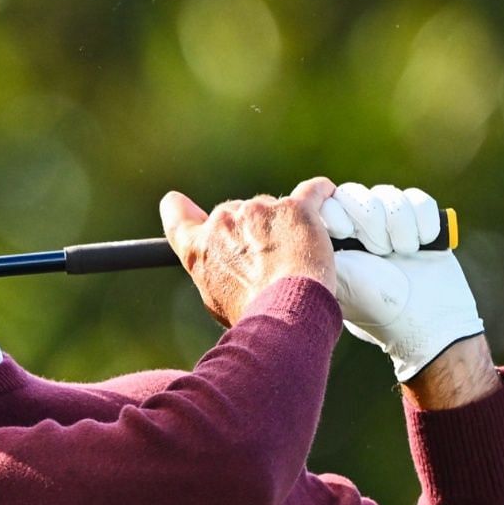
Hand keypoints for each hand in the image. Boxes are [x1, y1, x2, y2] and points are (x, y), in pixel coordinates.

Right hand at [160, 177, 336, 327]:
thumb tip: (224, 265)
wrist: (284, 314)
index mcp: (198, 248)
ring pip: (272, 206)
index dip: (179, 209)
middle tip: (269, 257)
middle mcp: (223, 223)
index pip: (177, 216)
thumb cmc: (251, 314)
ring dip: (283, 222)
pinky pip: (312, 190)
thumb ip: (213, 270)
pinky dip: (320, 193)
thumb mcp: (215, 298)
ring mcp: (258, 210)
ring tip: (299, 252)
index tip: (180, 203)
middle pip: (236, 212)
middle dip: (251, 228)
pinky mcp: (295, 208)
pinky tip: (326, 196)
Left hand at [322, 182, 485, 382]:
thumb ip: (315, 246)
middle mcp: (359, 230)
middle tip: (378, 250)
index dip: (337, 210)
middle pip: (356, 194)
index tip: (344, 233)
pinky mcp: (421, 224)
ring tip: (401, 252)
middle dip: (370, 219)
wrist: (424, 320)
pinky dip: (422, 221)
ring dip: (399, 224)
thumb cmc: (374, 303)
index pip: (326, 202)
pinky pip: (418, 200)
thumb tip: (302, 217)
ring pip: (389, 195)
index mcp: (332, 241)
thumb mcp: (336, 276)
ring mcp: (390, 226)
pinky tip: (421, 245)